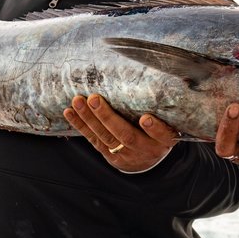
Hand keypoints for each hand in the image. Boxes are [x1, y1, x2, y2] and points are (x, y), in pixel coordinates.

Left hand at [64, 94, 178, 173]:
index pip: (162, 135)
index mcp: (162, 141)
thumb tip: (163, 77)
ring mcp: (126, 154)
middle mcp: (144, 148)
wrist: (146, 160)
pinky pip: (94, 140)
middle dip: (108, 117)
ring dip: (89, 118)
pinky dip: (81, 125)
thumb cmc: (157, 133)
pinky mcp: (110, 155)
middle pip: (126, 135)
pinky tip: (70, 112)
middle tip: (94, 99)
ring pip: (106, 137)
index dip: (154, 128)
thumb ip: (162, 109)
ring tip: (78, 101)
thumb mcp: (168, 124)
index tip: (145, 118)